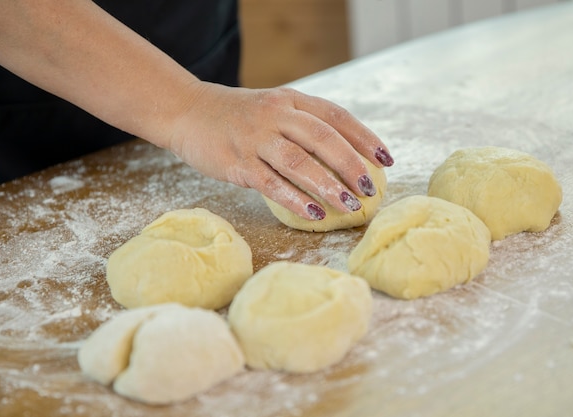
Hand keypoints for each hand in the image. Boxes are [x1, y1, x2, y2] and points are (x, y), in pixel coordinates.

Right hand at [167, 82, 394, 219]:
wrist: (186, 111)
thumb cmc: (236, 117)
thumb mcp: (272, 109)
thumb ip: (302, 125)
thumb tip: (343, 157)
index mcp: (290, 100)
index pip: (336, 116)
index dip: (364, 138)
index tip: (386, 160)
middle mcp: (276, 115)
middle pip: (323, 138)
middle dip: (352, 165)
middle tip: (371, 189)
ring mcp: (255, 138)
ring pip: (299, 162)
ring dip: (329, 185)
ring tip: (351, 205)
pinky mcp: (237, 162)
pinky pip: (271, 184)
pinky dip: (296, 199)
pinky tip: (316, 213)